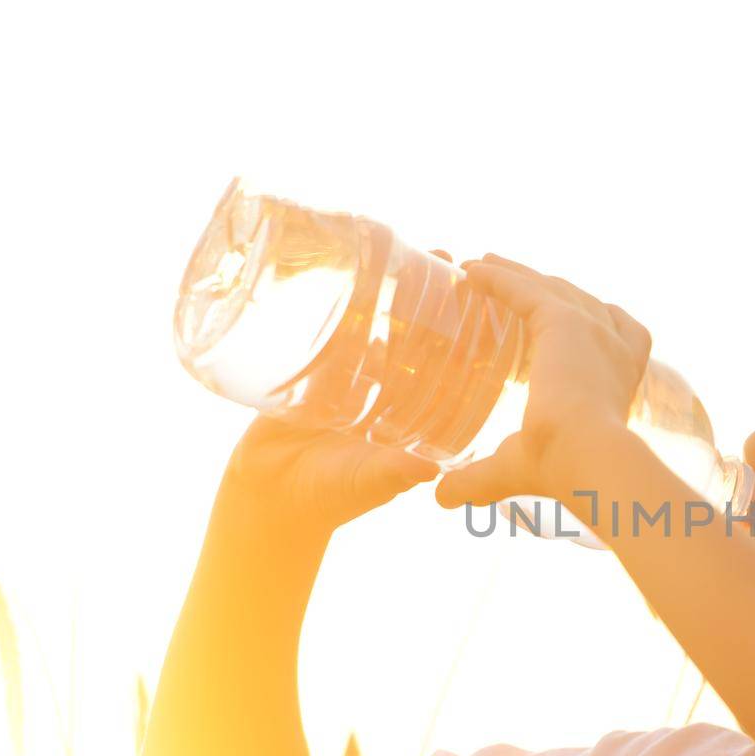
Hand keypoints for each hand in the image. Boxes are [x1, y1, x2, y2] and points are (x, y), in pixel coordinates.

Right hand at [217, 250, 456, 532]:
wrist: (269, 499)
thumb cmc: (329, 497)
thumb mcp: (368, 482)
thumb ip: (393, 474)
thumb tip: (429, 469)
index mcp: (412, 415)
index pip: (449, 370)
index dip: (467, 340)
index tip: (484, 307)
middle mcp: (388, 393)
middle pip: (418, 338)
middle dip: (433, 303)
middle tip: (447, 263)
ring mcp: (350, 379)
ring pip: (377, 327)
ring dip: (392, 293)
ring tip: (406, 256)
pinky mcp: (311, 372)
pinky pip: (332, 333)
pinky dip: (343, 307)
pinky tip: (350, 275)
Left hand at [432, 253, 650, 508]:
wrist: (586, 458)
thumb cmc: (565, 472)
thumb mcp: (520, 468)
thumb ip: (479, 479)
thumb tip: (441, 497)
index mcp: (621, 379)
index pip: (618, 334)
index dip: (594, 321)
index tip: (563, 313)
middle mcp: (614, 349)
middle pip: (581, 301)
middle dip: (545, 287)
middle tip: (509, 278)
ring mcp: (592, 331)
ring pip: (550, 288)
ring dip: (517, 273)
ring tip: (484, 265)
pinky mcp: (564, 322)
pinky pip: (525, 289)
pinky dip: (498, 277)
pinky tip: (470, 270)